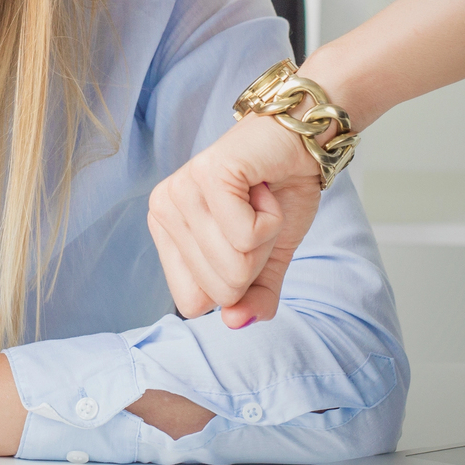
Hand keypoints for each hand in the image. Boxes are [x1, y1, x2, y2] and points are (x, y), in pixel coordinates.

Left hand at [146, 114, 321, 327]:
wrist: (301, 141)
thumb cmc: (277, 194)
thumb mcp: (268, 259)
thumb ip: (254, 297)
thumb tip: (236, 323)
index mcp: (165, 233)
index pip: (193, 304)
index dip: (235, 284)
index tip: (245, 239)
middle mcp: (163, 210)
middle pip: (219, 289)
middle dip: (255, 259)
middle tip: (256, 216)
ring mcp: (181, 190)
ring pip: (234, 264)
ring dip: (266, 237)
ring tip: (258, 200)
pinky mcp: (208, 174)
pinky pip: (247, 235)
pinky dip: (272, 218)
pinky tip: (262, 188)